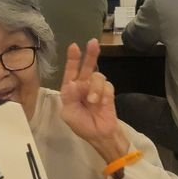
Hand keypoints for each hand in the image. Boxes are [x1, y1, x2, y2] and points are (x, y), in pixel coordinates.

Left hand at [58, 39, 128, 163]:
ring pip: (98, 77)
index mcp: (71, 89)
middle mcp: (84, 85)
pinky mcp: (109, 92)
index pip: (71, 72)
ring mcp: (97, 88)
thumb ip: (69, 97)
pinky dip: (104, 94)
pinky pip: (108, 86)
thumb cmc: (81, 125)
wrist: (99, 135)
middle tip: (93, 43)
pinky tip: (102, 103)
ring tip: (93, 102)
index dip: (73, 59)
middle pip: (88, 66)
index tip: (74, 46)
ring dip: (95, 88)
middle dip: (90, 54)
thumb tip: (72, 82)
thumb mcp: (68, 113)